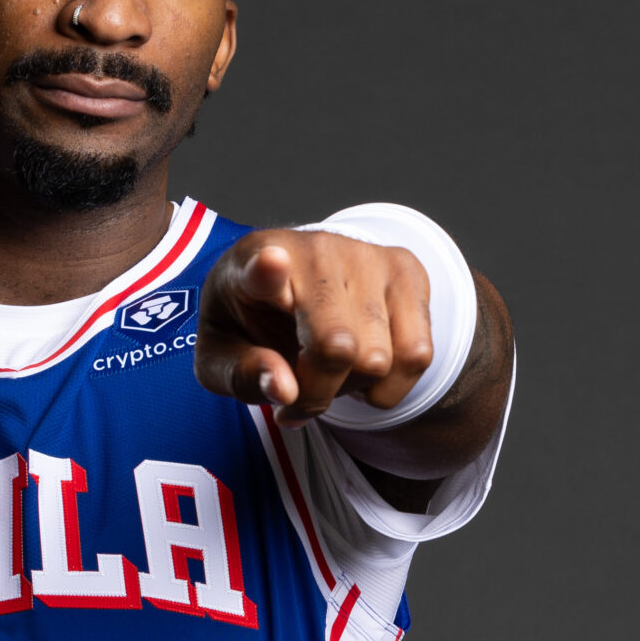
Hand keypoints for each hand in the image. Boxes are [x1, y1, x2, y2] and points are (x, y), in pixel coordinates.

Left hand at [194, 230, 434, 425]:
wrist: (294, 284)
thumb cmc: (251, 323)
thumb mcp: (221, 357)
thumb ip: (243, 375)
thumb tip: (286, 391)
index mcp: (252, 262)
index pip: (261, 265)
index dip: (265, 270)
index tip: (269, 262)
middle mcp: (316, 249)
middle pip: (336, 348)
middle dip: (317, 391)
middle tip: (295, 390)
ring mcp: (368, 256)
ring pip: (379, 359)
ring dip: (353, 387)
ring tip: (327, 368)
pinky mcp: (408, 271)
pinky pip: (418, 355)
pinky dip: (390, 385)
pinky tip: (362, 368)